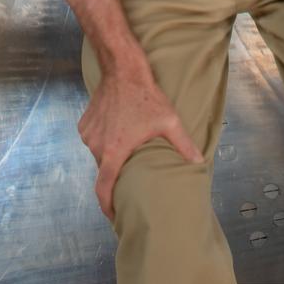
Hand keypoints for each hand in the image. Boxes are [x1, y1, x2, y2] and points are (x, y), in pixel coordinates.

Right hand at [77, 64, 203, 220]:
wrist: (122, 69)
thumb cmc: (145, 96)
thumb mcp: (169, 120)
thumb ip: (183, 144)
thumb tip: (199, 162)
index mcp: (114, 152)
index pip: (103, 189)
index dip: (107, 206)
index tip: (114, 214)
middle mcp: (97, 146)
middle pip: (104, 169)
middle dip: (116, 173)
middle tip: (130, 172)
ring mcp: (88, 134)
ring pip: (99, 153)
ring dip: (110, 153)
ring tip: (126, 146)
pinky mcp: (84, 123)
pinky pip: (93, 139)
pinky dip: (103, 139)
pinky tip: (117, 130)